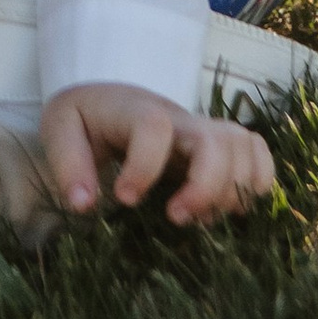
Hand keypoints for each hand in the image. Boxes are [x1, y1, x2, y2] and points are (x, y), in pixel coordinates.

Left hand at [40, 82, 273, 226]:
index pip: (154, 127)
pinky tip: (228, 208)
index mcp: (135, 110)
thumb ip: (68, 165)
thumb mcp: (60, 131)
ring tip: (201, 217)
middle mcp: (178, 118)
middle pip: (217, 140)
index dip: (144, 167)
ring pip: (244, 147)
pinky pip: (257, 152)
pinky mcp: (218, 145)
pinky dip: (257, 181)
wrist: (109, 101)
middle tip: (175, 217)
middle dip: (206, 187)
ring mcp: (203, 130)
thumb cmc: (86, 120)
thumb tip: (84, 204)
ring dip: (233, 189)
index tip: (123, 198)